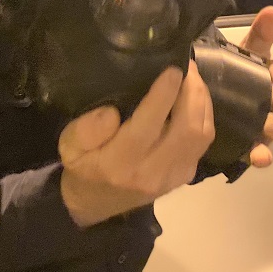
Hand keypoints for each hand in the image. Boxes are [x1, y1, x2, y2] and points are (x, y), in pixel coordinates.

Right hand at [59, 62, 214, 226]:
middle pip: (187, 130)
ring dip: (201, 102)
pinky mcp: (184, 176)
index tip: (172, 69)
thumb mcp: (69, 147)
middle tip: (187, 67)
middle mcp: (151, 172)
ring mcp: (173, 176)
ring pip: (201, 135)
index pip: (147, 127)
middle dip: (192, 93)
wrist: (96, 204)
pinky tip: (193, 99)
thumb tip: (112, 112)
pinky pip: (203, 142)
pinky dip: (204, 115)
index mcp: (119, 164)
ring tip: (191, 78)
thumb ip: (86, 130)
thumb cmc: (83, 167)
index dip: (163, 96)